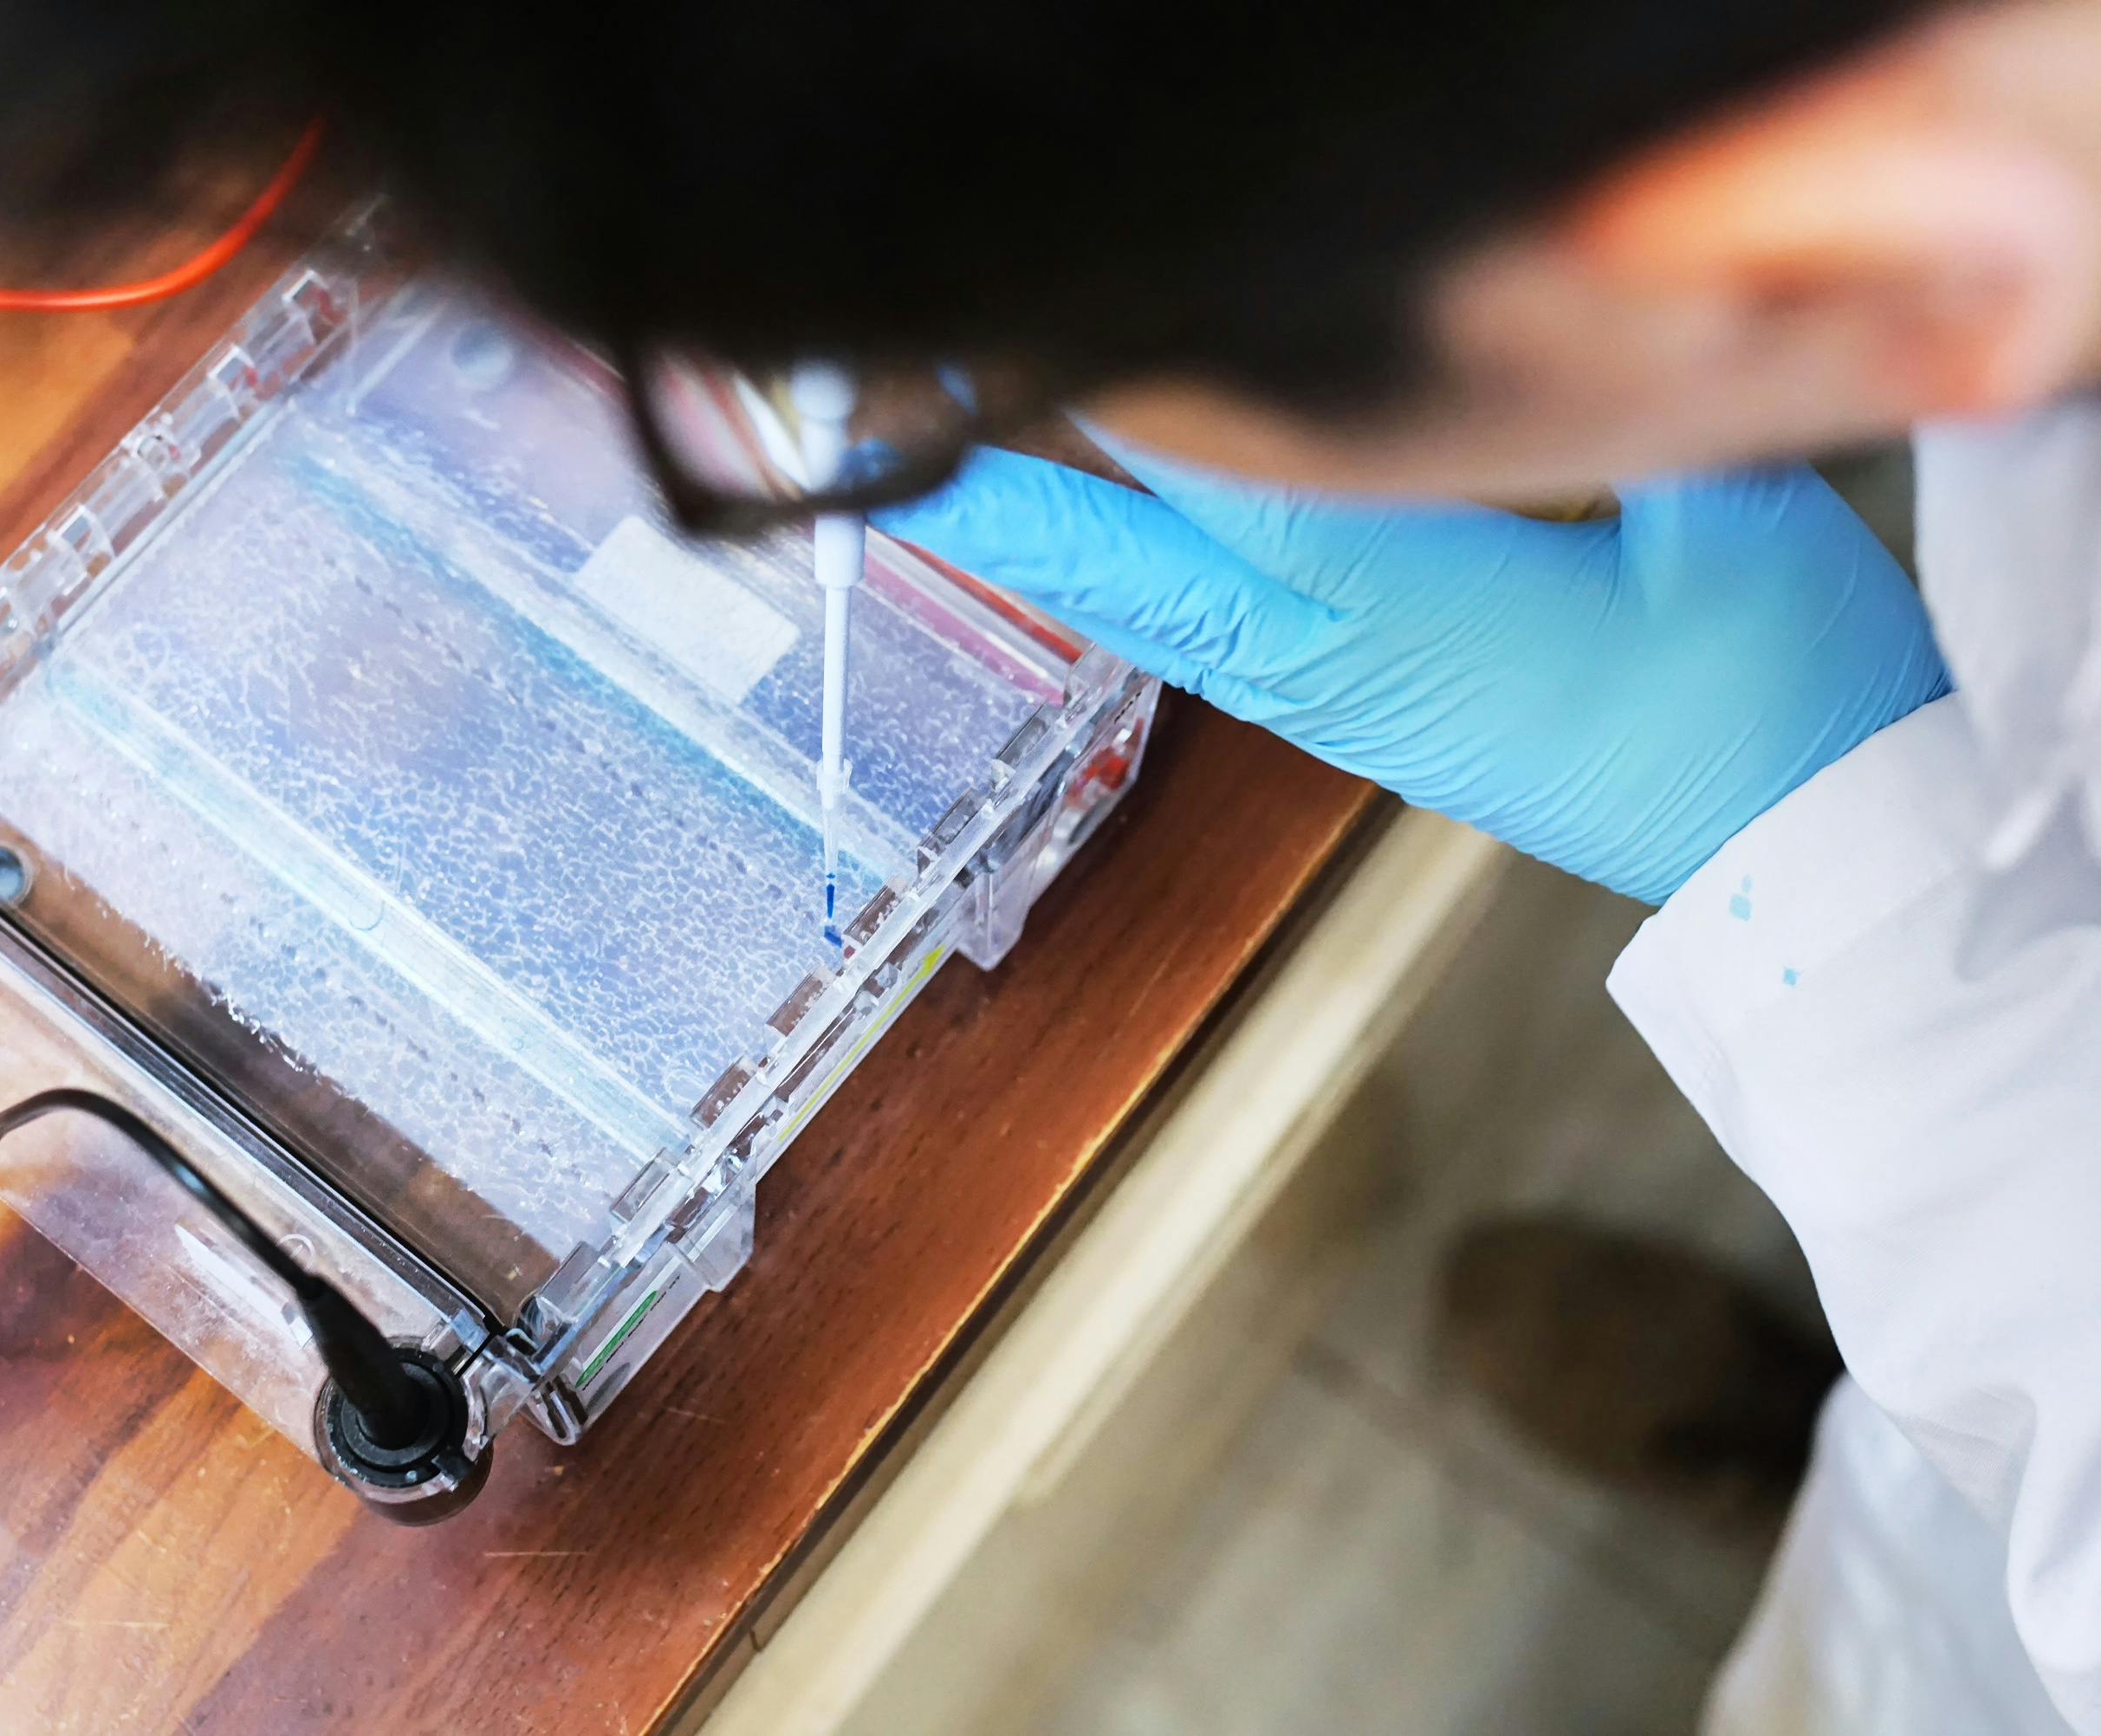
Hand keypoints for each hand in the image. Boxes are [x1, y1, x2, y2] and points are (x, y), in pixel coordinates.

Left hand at [874, 439, 1949, 902]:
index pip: (1219, 468)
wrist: (1806, 855)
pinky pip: (1213, 643)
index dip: (1107, 398)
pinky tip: (1099, 556)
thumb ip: (1610, 407)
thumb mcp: (1720, 514)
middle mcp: (1339, 658)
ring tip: (951, 480)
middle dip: (1005, 494)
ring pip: (1158, 608)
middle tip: (887, 430)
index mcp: (1407, 598)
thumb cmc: (1780, 695)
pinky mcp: (1368, 721)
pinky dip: (1135, 587)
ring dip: (1050, 541)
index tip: (1010, 348)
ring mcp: (1343, 702)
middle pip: (1131, 560)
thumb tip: (1541, 308)